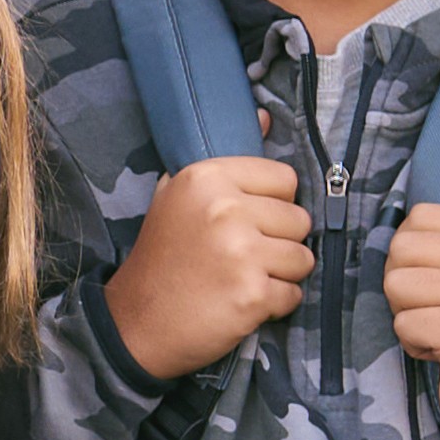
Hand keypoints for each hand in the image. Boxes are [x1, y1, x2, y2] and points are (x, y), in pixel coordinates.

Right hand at [107, 156, 308, 380]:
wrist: (136, 324)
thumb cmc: (162, 259)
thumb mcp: (177, 196)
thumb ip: (224, 161)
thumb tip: (267, 115)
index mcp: (207, 177)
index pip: (284, 179)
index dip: (270, 205)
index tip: (243, 223)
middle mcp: (225, 209)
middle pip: (299, 219)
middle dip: (278, 242)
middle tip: (239, 257)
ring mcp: (240, 253)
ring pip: (303, 258)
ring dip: (280, 274)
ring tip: (241, 279)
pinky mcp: (252, 294)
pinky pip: (294, 294)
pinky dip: (274, 304)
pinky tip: (240, 303)